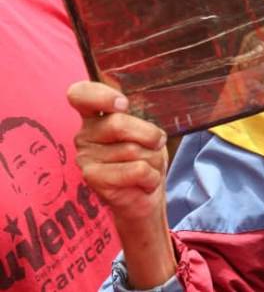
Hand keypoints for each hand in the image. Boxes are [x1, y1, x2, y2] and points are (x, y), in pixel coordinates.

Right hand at [67, 82, 176, 287]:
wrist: (145, 197)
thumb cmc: (145, 159)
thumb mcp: (147, 132)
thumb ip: (138, 118)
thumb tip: (129, 110)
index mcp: (95, 116)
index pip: (81, 94)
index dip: (101, 96)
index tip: (123, 104)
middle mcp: (85, 134)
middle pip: (119, 123)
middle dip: (149, 136)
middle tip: (154, 146)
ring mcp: (85, 157)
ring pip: (133, 149)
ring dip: (153, 160)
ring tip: (146, 168)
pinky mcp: (92, 177)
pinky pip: (136, 170)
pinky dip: (151, 177)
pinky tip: (144, 182)